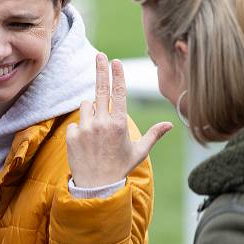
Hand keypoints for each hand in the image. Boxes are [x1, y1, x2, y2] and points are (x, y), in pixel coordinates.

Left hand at [66, 53, 171, 187]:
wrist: (97, 187)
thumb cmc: (120, 168)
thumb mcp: (139, 152)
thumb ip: (154, 135)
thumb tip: (170, 124)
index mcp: (120, 124)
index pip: (118, 93)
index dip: (117, 75)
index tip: (115, 61)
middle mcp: (102, 123)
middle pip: (100, 89)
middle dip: (101, 70)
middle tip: (100, 56)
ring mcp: (86, 128)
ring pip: (86, 105)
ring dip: (91, 111)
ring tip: (97, 132)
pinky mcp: (72, 135)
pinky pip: (76, 122)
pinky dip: (81, 128)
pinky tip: (86, 143)